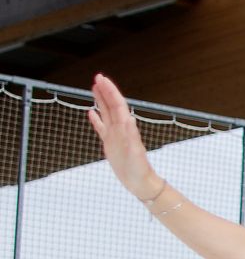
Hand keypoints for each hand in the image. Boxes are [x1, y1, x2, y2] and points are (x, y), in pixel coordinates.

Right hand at [87, 74, 160, 199]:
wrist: (139, 182)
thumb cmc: (139, 169)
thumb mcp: (135, 152)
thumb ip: (131, 136)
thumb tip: (128, 119)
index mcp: (126, 128)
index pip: (117, 105)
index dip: (110, 91)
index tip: (102, 79)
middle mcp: (120, 129)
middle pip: (111, 105)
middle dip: (105, 91)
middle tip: (97, 77)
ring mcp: (115, 135)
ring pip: (106, 113)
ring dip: (100, 100)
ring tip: (94, 88)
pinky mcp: (110, 144)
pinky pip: (101, 128)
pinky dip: (96, 119)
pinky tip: (90, 112)